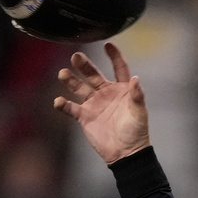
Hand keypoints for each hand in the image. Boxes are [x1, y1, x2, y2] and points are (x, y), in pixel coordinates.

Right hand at [54, 42, 150, 163]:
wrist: (126, 153)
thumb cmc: (136, 131)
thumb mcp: (139, 112)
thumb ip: (137, 95)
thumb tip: (136, 78)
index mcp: (121, 89)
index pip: (118, 68)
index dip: (114, 56)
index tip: (108, 45)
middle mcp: (105, 93)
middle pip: (92, 74)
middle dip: (84, 65)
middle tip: (76, 57)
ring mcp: (93, 104)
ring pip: (78, 87)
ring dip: (70, 80)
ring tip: (63, 73)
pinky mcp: (84, 116)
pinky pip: (71, 107)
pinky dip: (63, 104)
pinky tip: (59, 101)